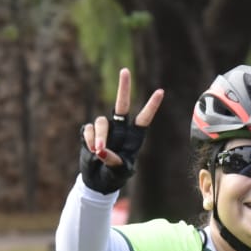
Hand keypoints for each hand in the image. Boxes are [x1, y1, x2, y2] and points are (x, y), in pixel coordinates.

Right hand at [79, 67, 164, 194]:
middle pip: (122, 105)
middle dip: (124, 88)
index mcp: (134, 137)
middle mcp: (120, 129)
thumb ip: (113, 160)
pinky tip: (91, 151)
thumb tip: (101, 150)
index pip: (144, 119)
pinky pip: (89, 130)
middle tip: (125, 71)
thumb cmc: (114, 176)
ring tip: (99, 151)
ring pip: (101, 122)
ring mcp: (105, 130)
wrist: (98, 180)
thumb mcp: (120, 171)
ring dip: (100, 135)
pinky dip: (90, 140)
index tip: (161, 92)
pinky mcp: (90, 132)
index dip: (151, 106)